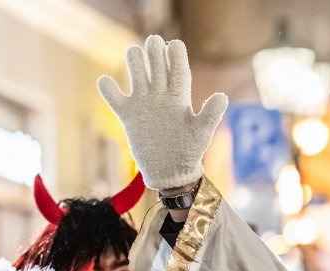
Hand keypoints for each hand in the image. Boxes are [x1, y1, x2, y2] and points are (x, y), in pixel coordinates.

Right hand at [97, 35, 227, 189]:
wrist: (170, 172)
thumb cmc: (189, 153)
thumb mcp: (201, 133)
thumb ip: (210, 114)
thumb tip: (222, 96)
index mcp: (179, 99)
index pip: (178, 71)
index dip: (176, 56)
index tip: (175, 43)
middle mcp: (161, 97)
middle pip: (157, 67)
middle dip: (155, 52)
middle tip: (154, 40)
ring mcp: (144, 105)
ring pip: (136, 75)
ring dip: (135, 62)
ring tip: (134, 52)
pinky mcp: (128, 115)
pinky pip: (114, 97)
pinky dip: (107, 89)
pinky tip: (106, 82)